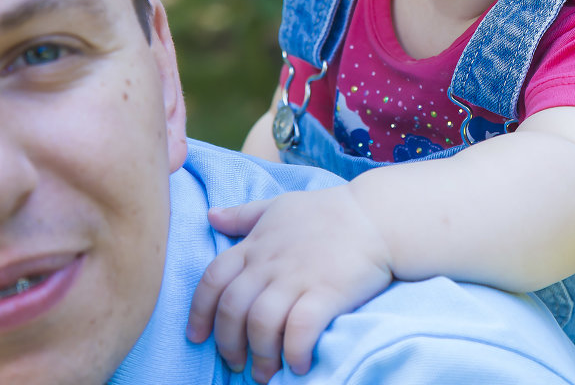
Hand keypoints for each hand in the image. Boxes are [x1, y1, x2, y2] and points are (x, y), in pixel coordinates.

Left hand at [186, 185, 393, 381]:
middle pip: (232, 310)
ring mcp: (298, 278)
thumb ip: (243, 215)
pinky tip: (297, 364)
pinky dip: (294, 351)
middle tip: (236, 363)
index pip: (212, 281)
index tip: (198, 336)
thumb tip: (210, 216)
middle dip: (228, 344)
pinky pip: (300, 329)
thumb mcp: (279, 206)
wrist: (376, 215)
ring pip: (261, 323)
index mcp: (255, 245)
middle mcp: (270, 264)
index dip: (199, 313)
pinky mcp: (327, 292)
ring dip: (259, 355)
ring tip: (265, 373)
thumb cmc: (327, 210)